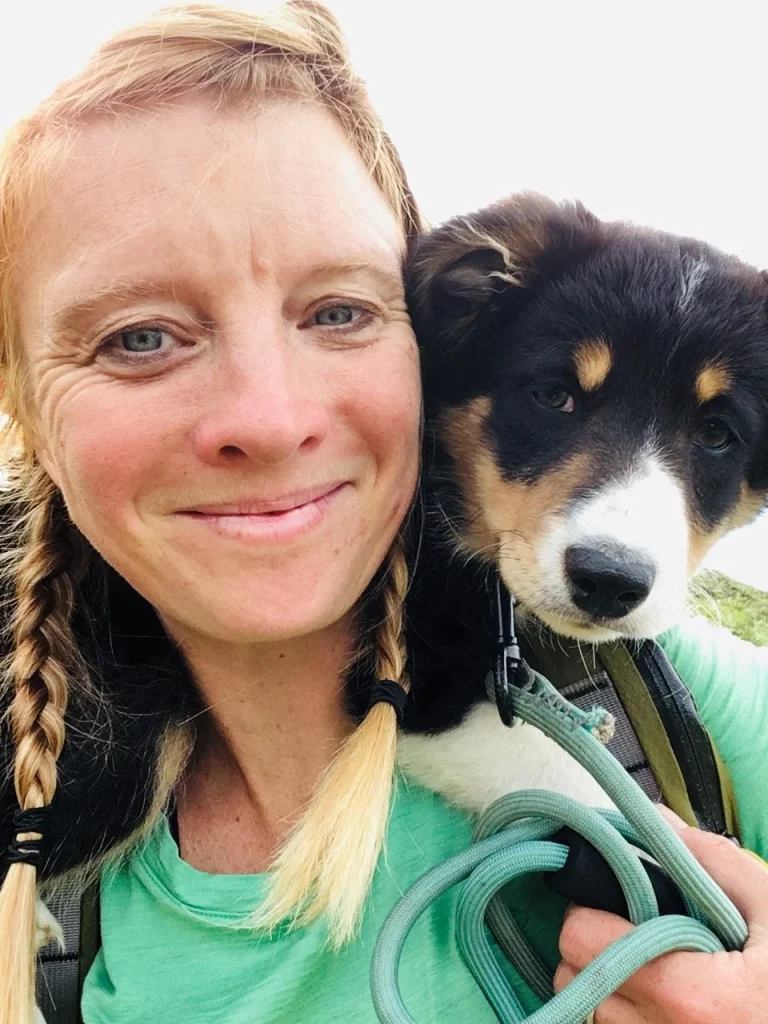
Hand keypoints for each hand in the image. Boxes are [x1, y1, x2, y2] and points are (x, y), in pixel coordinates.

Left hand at [554, 809, 767, 1022]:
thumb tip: (657, 821)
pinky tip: (670, 1004)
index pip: (581, 941)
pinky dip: (633, 1021)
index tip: (617, 902)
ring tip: (658, 969)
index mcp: (691, 996)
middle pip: (575, 984)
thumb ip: (711, 862)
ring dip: (611, 992)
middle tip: (636, 933)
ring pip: (595, 1020)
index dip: (589, 912)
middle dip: (594, 952)